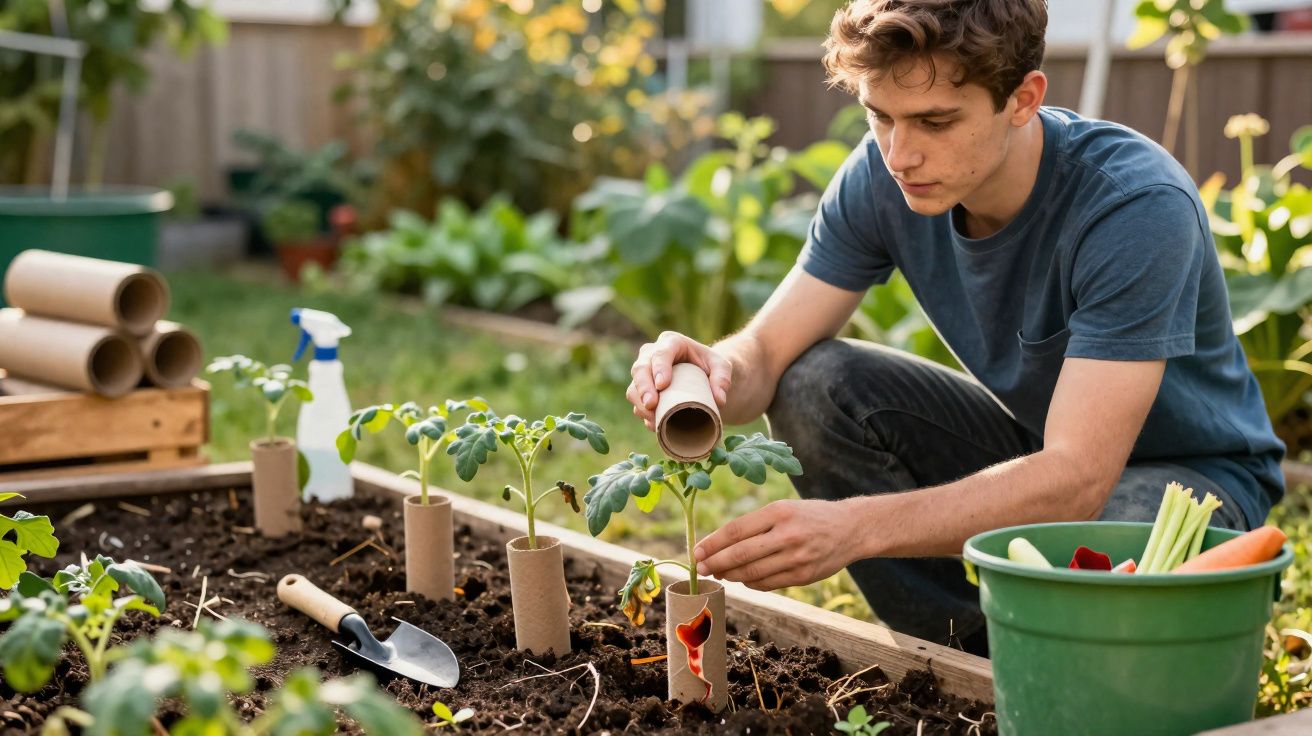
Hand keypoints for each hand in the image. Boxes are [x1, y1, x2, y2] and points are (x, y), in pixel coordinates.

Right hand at [626, 331, 733, 430]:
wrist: (702, 377)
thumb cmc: (711, 367)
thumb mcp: (722, 367)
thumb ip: (723, 379)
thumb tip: (719, 400)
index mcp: (671, 343)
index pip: (661, 352)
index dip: (659, 368)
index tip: (662, 385)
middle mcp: (651, 355)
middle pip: (640, 368)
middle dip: (643, 388)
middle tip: (651, 404)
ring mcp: (644, 374)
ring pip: (633, 388)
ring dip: (640, 404)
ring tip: (652, 418)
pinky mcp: (642, 392)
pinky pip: (637, 404)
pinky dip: (643, 414)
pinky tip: (653, 424)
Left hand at [693, 499, 862, 590]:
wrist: (851, 528)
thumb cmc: (809, 516)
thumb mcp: (783, 508)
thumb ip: (754, 525)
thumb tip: (719, 544)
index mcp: (778, 512)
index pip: (736, 530)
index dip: (713, 544)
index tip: (697, 551)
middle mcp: (786, 535)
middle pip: (740, 555)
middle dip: (715, 563)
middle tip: (701, 568)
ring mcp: (796, 558)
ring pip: (752, 573)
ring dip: (730, 576)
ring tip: (719, 573)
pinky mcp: (803, 576)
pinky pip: (767, 584)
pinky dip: (750, 583)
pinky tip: (743, 579)